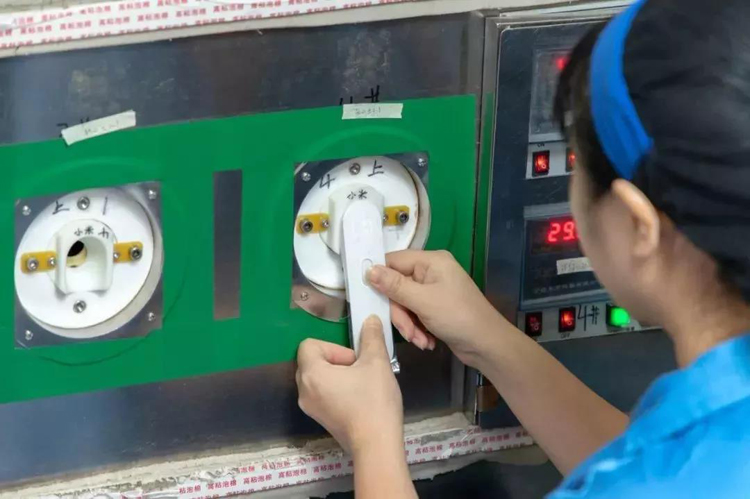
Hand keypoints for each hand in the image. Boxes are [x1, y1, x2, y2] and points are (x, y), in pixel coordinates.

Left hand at [296, 316, 403, 454]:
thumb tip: (369, 320)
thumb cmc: (373, 401)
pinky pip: (322, 394)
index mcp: (312, 374)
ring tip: (361, 383)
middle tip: (359, 369)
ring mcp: (310, 408)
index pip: (309, 345)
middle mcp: (303, 391)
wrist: (376, 445)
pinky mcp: (320, 419)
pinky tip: (359, 399)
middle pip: (312, 361)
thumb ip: (371, 337)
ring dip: (338, 375)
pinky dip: (336, 390)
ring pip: (318, 378)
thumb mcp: (377, 363)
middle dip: (336, 360)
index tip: (353, 359)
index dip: (333, 346)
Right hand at [368, 250, 508, 366]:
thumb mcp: (422, 301)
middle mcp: (431, 272)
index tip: (368, 297)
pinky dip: (417, 329)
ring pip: (404, 304)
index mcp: (431, 261)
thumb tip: (368, 269)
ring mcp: (434, 290)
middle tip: (408, 331)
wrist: (487, 345)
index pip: (393, 261)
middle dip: (400, 313)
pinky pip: (415, 314)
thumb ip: (394, 285)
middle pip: (397, 287)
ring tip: (421, 341)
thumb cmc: (458, 317)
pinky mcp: (435, 308)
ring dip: (409, 325)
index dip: (379, 278)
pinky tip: (427, 342)